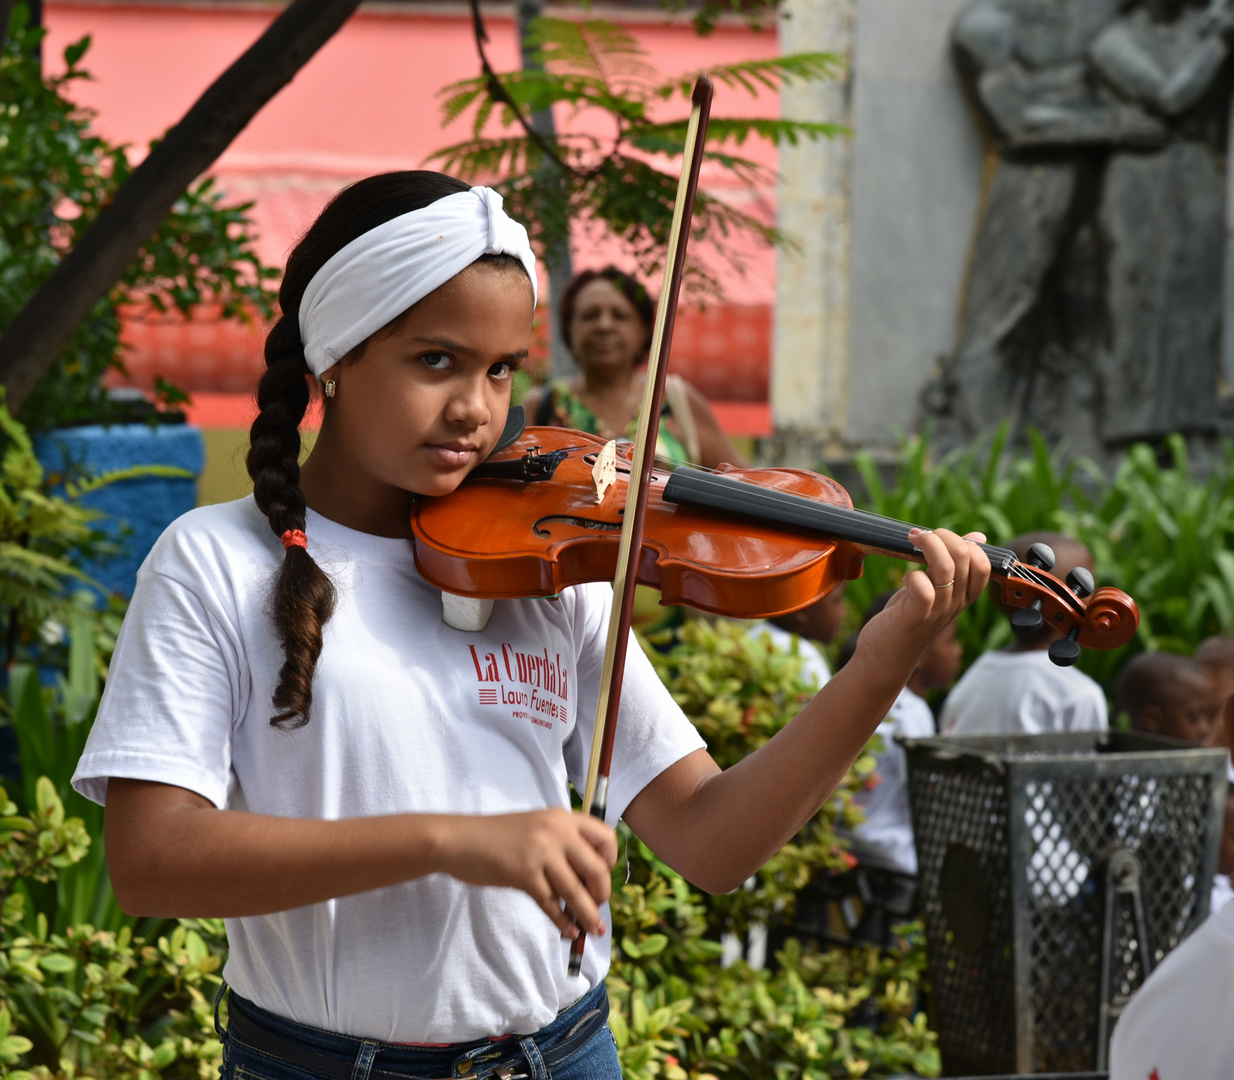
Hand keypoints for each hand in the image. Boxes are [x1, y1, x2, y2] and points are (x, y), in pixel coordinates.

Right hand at [438, 809, 617, 938]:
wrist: (460, 840)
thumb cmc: (498, 836)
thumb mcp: (537, 827)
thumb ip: (562, 843)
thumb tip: (589, 879)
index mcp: (563, 817)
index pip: (606, 837)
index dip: (610, 860)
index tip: (602, 876)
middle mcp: (557, 831)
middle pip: (597, 869)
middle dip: (602, 894)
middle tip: (597, 906)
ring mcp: (541, 853)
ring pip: (577, 892)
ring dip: (588, 915)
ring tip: (593, 929)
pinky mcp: (525, 874)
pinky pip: (552, 904)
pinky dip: (563, 922)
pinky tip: (568, 931)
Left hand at [856, 528, 990, 663]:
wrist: (886, 656)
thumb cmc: (908, 618)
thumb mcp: (934, 589)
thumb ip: (954, 564)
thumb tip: (978, 537)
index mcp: (963, 596)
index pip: (984, 564)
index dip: (965, 544)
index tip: (941, 539)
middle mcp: (955, 603)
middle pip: (965, 557)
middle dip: (942, 536)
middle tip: (919, 535)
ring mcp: (938, 610)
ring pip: (946, 567)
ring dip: (928, 546)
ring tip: (911, 541)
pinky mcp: (917, 615)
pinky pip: (923, 587)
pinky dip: (912, 575)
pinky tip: (904, 578)